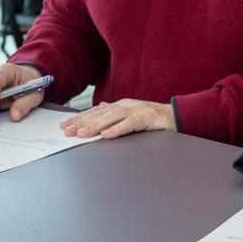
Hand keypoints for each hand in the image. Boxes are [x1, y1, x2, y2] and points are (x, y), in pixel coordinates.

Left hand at [59, 99, 175, 139]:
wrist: (177, 115)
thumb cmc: (153, 118)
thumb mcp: (131, 114)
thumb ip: (116, 113)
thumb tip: (100, 108)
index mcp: (121, 105)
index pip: (96, 111)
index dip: (80, 118)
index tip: (65, 125)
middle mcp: (126, 106)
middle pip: (100, 114)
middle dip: (82, 122)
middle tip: (67, 131)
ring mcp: (136, 110)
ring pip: (111, 118)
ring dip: (95, 126)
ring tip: (81, 134)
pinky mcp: (146, 118)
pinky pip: (129, 124)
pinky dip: (117, 129)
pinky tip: (106, 135)